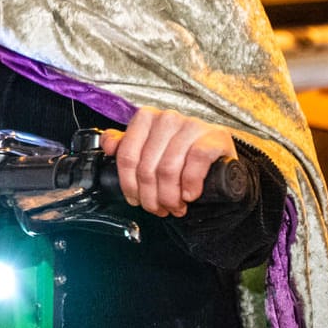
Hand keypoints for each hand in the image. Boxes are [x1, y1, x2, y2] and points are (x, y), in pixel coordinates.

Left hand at [101, 106, 237, 217]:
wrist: (219, 155)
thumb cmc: (181, 153)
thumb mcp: (150, 147)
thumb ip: (126, 145)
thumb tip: (108, 145)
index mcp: (146, 118)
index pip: (127, 156)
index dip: (129, 185)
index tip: (135, 200)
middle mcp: (167, 118)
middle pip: (147, 168)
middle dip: (151, 197)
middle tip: (158, 209)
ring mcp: (191, 126)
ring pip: (168, 170)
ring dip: (170, 197)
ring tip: (174, 207)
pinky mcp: (213, 138)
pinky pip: (195, 163)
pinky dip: (190, 185)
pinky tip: (189, 195)